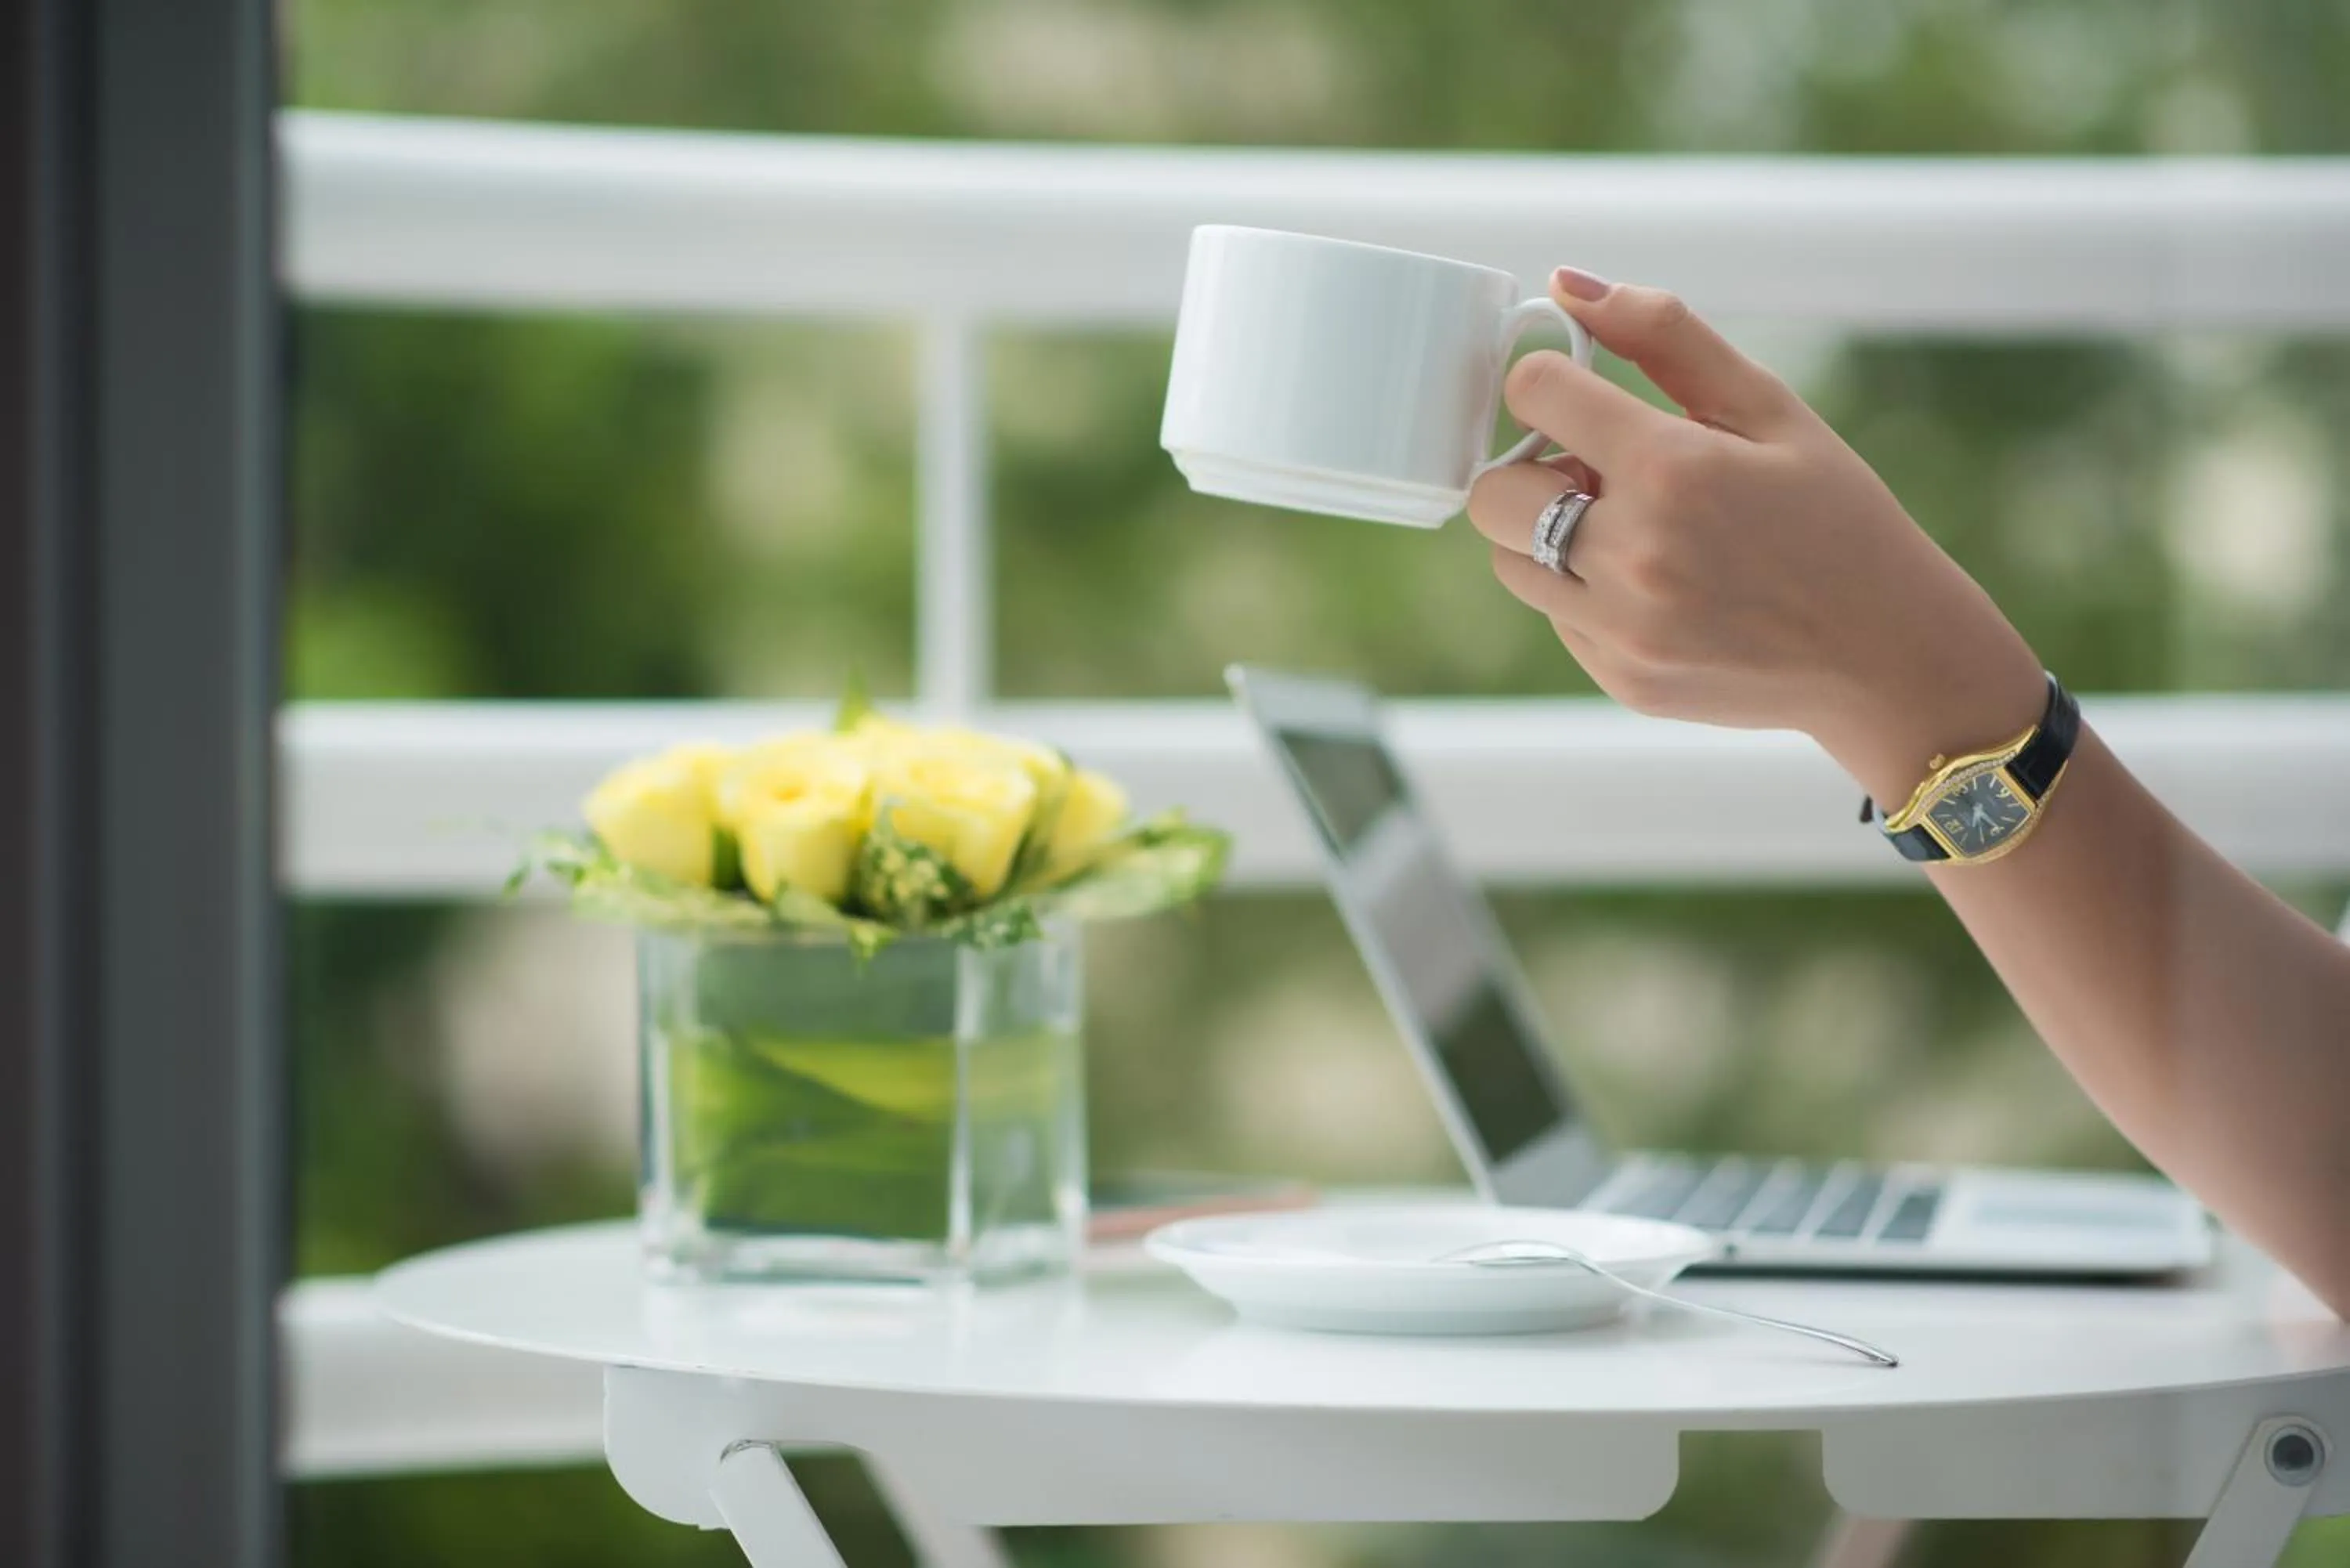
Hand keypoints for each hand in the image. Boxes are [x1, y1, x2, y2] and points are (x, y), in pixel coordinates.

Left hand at [1466, 269, 2046, 805]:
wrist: (1888, 656)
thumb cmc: (1834, 516)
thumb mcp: (1769, 407)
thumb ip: (1664, 334)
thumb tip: (1565, 285)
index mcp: (1671, 469)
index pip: (1532, 394)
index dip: (1549, 384)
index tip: (1580, 397)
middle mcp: (1634, 553)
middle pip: (1493, 492)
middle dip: (1533, 468)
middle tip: (1603, 470)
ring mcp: (1623, 627)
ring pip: (1511, 561)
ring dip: (1548, 534)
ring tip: (1633, 527)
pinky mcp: (1621, 678)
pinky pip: (1557, 616)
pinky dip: (1587, 592)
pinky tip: (1664, 585)